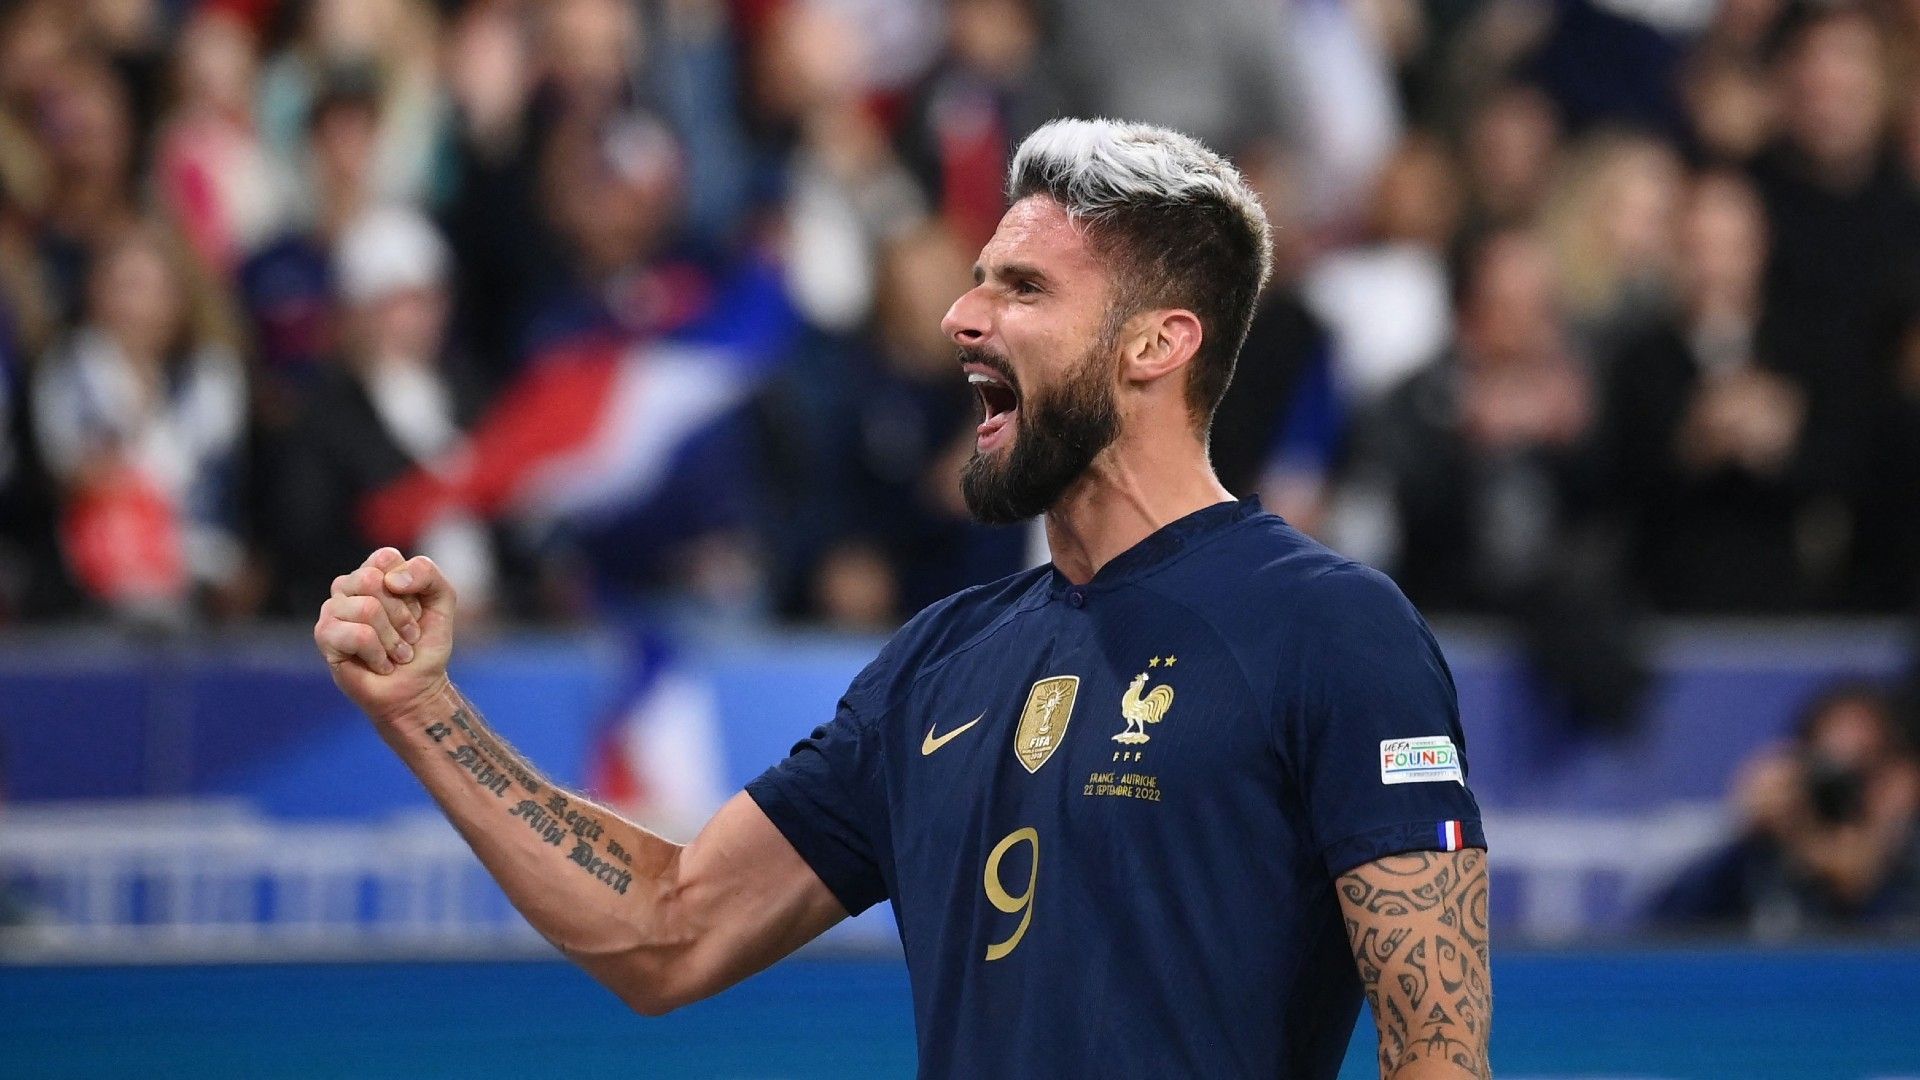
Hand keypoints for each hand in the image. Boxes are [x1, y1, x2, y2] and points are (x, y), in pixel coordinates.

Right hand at [314, 548, 457, 723]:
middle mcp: (348, 587)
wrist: (418, 687)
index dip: (410, 589)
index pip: (385, 557)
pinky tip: (380, 664)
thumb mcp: (442, 600)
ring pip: (367, 609)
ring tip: (395, 652)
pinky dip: (379, 655)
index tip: (416, 611)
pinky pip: (359, 635)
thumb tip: (390, 580)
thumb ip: (427, 573)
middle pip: (373, 580)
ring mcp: (332, 610)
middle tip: (406, 635)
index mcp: (374, 572)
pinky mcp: (324, 636)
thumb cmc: (425, 643)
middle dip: (401, 615)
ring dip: (392, 639)